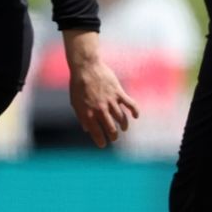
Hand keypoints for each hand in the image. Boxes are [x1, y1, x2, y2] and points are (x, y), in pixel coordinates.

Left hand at [64, 32, 139, 146]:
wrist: (85, 66)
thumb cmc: (78, 84)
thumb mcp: (75, 101)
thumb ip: (81, 116)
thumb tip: (86, 129)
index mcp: (88, 112)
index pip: (96, 132)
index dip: (100, 141)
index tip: (103, 145)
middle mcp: (100, 109)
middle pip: (111, 129)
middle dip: (113, 136)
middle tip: (114, 138)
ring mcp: (110, 101)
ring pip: (121, 119)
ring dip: (124, 126)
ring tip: (123, 128)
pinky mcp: (118, 93)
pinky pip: (130, 105)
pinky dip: (135, 112)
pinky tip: (135, 116)